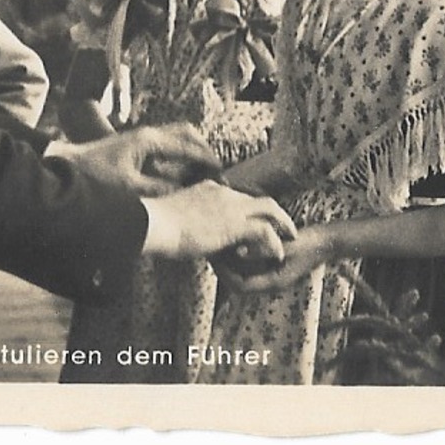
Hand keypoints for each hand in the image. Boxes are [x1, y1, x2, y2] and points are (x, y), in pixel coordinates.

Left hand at [44, 121, 219, 196]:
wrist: (62, 168)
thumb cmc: (92, 178)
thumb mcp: (129, 189)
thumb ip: (160, 190)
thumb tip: (184, 192)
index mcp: (149, 140)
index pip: (189, 146)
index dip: (207, 161)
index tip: (221, 174)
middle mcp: (147, 135)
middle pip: (186, 133)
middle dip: (203, 149)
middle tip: (215, 170)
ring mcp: (139, 139)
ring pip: (175, 138)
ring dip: (190, 153)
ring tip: (201, 173)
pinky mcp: (132, 147)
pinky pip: (164, 148)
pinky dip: (177, 157)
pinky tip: (177, 176)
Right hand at [141, 180, 296, 260]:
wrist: (153, 223)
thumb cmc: (155, 223)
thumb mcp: (175, 215)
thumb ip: (188, 218)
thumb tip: (185, 228)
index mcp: (210, 189)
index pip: (237, 195)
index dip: (249, 208)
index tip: (255, 219)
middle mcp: (224, 193)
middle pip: (258, 198)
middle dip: (274, 212)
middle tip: (284, 226)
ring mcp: (231, 207)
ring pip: (269, 208)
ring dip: (283, 223)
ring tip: (291, 237)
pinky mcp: (234, 224)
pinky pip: (265, 231)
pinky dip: (274, 243)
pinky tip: (278, 255)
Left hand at [215, 224, 335, 293]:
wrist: (328, 241)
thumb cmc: (311, 244)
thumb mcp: (287, 247)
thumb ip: (264, 251)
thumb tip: (239, 252)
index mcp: (273, 282)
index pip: (240, 286)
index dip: (225, 274)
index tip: (214, 258)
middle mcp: (270, 282)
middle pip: (238, 281)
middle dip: (224, 268)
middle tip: (210, 250)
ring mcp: (271, 274)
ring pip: (243, 273)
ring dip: (231, 262)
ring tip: (218, 244)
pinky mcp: (272, 265)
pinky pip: (251, 265)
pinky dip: (241, 256)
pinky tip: (235, 238)